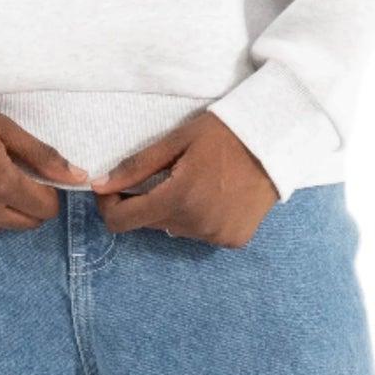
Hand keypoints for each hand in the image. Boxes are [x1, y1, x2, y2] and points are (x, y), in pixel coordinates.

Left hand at [90, 112, 280, 248]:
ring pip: (175, 229)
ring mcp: (218, 236)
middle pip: (150, 223)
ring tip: (196, 180)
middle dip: (146, 201)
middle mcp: (197, 225)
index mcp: (179, 198)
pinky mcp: (234, 240)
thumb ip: (136, 167)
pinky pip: (202, 234)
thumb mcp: (176, 141)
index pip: (123, 221)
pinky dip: (199, 218)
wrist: (275, 141)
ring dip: (174, 210)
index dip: (109, 205)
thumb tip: (99, 185)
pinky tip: (215, 195)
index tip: (112, 188)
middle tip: (164, 173)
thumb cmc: (223, 133)